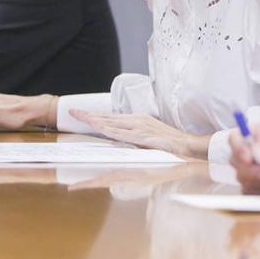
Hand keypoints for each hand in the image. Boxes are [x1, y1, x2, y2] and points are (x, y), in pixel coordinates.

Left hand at [68, 110, 207, 158]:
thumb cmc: (170, 144)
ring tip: (79, 117)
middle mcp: (136, 121)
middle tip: (71, 112)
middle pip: (107, 118)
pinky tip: (99, 128)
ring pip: (112, 123)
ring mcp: (140, 128)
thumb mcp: (150, 137)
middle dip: (88, 115)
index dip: (94, 116)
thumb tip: (122, 140)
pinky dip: (109, 130)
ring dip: (94, 121)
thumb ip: (135, 137)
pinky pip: (122, 134)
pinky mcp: (144, 136)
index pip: (111, 118)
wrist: (188, 146)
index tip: (79, 114)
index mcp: (137, 120)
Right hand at [228, 121, 259, 194]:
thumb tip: (258, 150)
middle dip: (250, 170)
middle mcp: (249, 152)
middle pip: (235, 160)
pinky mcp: (255, 186)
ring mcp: (250, 170)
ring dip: (258, 182)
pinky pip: (250, 192)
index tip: (248, 157)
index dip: (238, 146)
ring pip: (242, 179)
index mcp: (255, 134)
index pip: (235, 137)